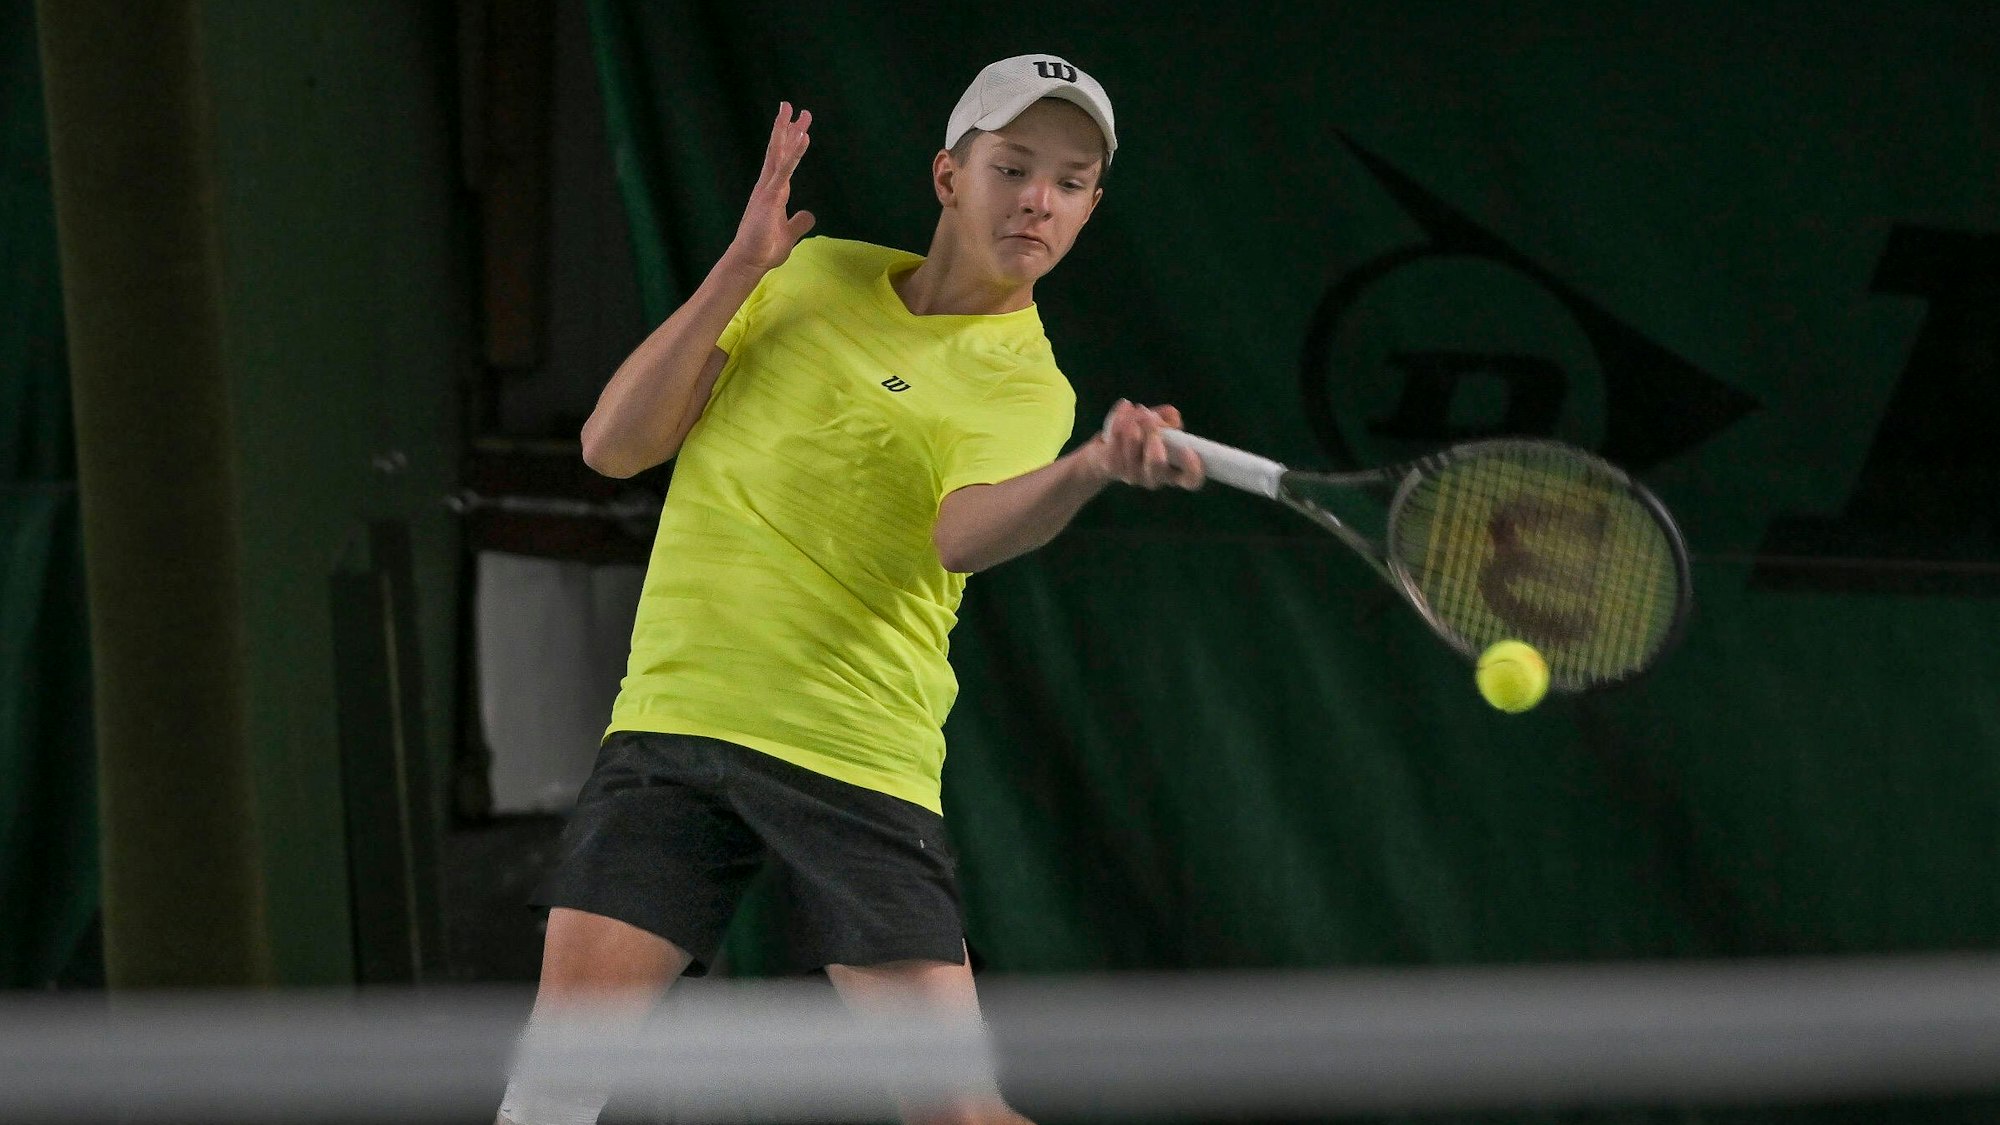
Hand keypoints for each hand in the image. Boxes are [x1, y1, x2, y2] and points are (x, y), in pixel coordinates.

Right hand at [724, 103, 816, 271]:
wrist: (749, 262)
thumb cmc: (764, 249)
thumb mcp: (789, 234)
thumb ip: (799, 222)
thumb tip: (809, 214)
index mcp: (773, 192)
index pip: (783, 161)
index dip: (790, 142)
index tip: (797, 125)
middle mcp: (768, 185)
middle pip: (778, 150)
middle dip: (786, 128)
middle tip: (792, 106)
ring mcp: (768, 189)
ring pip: (780, 154)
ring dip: (788, 131)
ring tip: (795, 111)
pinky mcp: (770, 197)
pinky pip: (784, 170)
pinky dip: (794, 153)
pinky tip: (802, 138)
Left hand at [1093, 400, 1204, 489]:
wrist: (1106, 449)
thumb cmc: (1142, 436)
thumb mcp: (1160, 426)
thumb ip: (1170, 419)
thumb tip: (1171, 416)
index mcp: (1173, 472)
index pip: (1191, 480)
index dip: (1193, 467)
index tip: (1188, 448)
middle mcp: (1154, 478)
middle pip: (1157, 462)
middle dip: (1154, 433)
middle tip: (1150, 417)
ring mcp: (1132, 475)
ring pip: (1134, 441)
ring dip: (1136, 418)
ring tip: (1138, 409)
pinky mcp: (1111, 466)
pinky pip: (1116, 437)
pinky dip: (1121, 416)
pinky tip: (1125, 407)